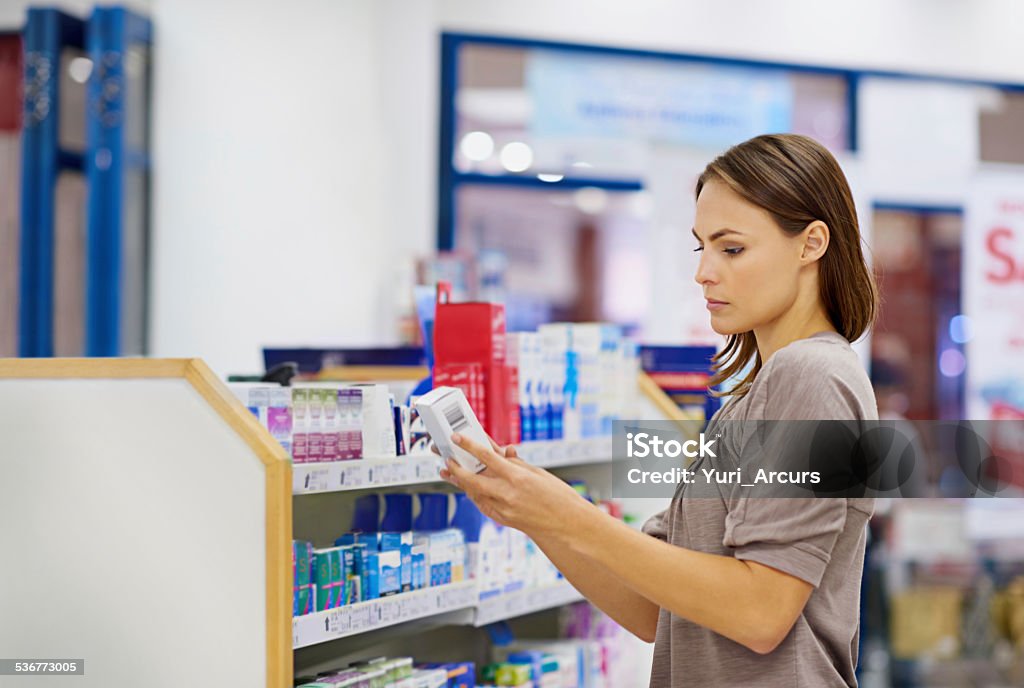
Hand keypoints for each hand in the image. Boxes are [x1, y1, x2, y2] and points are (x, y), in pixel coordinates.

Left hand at [439, 433, 589, 538]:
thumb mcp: (538, 473)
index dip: (469, 446)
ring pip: (474, 493)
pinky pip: (483, 504)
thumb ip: (516, 463)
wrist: (567, 525)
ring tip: (450, 472)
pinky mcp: (503, 519)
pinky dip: (475, 495)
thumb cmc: (558, 496)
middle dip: (457, 468)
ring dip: (460, 482)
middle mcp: (508, 494)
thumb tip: (503, 452)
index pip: (487, 457)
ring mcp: (504, 509)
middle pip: (473, 479)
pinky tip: (468, 488)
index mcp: (518, 477)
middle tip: (446, 458)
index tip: (457, 437)